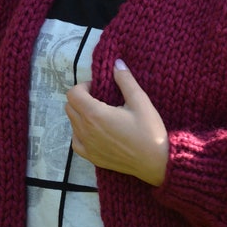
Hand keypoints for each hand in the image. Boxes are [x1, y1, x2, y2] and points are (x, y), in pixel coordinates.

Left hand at [65, 60, 168, 185]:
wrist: (156, 163)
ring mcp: (86, 146)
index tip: (98, 88)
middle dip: (81, 98)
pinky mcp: (91, 157)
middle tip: (101, 99)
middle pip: (70, 107)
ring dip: (81, 115)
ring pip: (72, 123)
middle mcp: (85, 130)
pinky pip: (75, 141)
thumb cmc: (150, 131)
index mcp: (95, 114)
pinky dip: (81, 132)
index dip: (84, 87)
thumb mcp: (140, 101)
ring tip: (102, 115)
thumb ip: (125, 81)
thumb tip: (117, 63)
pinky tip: (96, 131)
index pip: (73, 94)